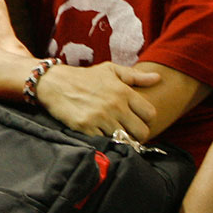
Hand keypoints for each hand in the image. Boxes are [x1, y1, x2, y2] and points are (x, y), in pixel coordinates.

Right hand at [35, 60, 161, 140]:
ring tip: (114, 134)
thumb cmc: (84, 77)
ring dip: (121, 140)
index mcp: (124, 91)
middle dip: (137, 135)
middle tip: (128, 132)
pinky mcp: (86, 128)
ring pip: (124, 140)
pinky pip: (105, 142)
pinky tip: (100, 134)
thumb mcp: (110, 71)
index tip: (138, 120)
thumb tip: (158, 78)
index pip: (150, 114)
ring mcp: (101, 118)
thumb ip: (135, 76)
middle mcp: (115, 105)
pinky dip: (104, 141)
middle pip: (141, 132)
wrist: (54, 83)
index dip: (147, 120)